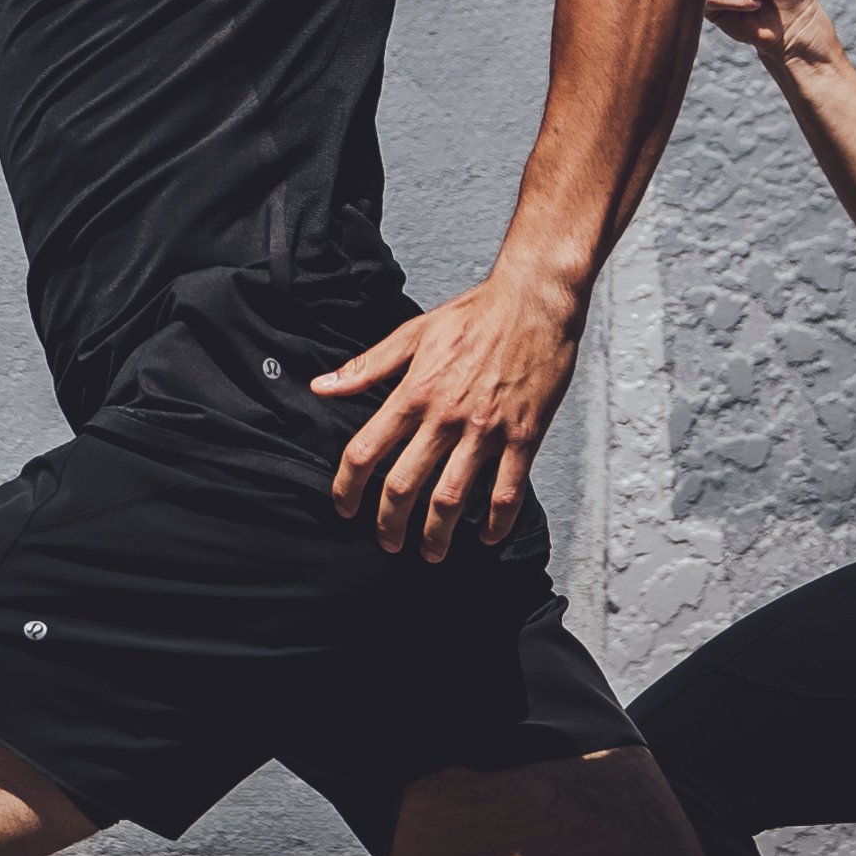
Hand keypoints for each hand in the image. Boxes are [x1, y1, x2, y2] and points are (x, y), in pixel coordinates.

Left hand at [315, 272, 582, 560]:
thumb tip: (322, 387)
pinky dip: (494, 522)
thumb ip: (367, 367)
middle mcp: (445, 417)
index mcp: (413, 393)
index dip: (347, 488)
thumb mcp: (412, 334)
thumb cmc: (474, 314)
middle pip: (403, 485)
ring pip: (452, 498)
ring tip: (429, 553)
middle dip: (389, 524)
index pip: (365, 451)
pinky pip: (506, 492)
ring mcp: (485, 430)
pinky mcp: (523, 436)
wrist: (533, 301)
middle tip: (386, 544)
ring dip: (436, 535)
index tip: (344, 508)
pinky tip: (485, 537)